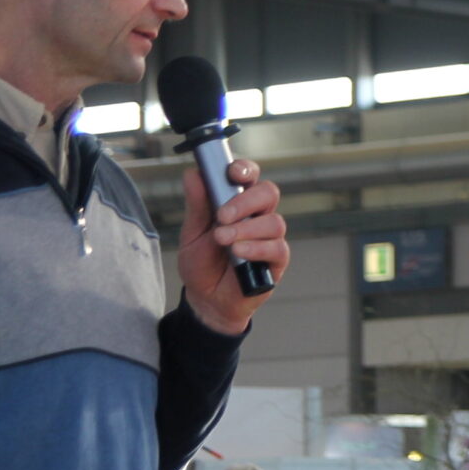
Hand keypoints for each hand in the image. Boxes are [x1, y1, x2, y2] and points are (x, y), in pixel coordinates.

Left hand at [179, 159, 288, 334]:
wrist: (206, 300)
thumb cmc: (201, 263)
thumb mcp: (191, 233)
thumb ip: (196, 205)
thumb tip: (193, 174)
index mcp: (237, 202)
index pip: (249, 176)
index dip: (245, 169)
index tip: (232, 174)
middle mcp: (257, 216)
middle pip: (268, 192)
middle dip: (245, 201)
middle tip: (222, 216)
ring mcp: (269, 238)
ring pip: (274, 221)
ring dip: (246, 229)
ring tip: (223, 240)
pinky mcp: (276, 261)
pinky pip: (277, 248)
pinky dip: (256, 248)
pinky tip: (238, 253)